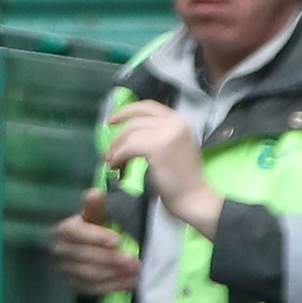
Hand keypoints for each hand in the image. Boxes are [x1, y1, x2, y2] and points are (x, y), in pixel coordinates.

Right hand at [48, 190, 140, 296]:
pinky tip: (129, 283)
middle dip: (110, 259)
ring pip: (88, 275)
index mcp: (63, 229)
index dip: (96, 237)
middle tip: (134, 261)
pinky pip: (91, 289)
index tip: (118, 240)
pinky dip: (111, 287)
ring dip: (113, 274)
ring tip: (135, 272)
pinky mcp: (72, 283)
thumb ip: (94, 206)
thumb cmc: (90, 224)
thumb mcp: (92, 212)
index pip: (77, 233)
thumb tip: (95, 193)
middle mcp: (59, 250)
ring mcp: (64, 268)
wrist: (80, 244)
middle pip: (84, 257)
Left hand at [100, 100, 221, 233]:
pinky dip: (118, 157)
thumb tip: (126, 133)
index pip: (148, 106)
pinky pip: (128, 147)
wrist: (193, 196)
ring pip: (130, 133)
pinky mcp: (158, 146)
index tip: (112, 121)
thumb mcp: (172, 147)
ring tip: (112, 163)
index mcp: (179, 120)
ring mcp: (167, 132)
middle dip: (117, 135)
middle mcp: (175, 122)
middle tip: (107, 150)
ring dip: (116, 149)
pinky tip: (116, 167)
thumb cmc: (180, 178)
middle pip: (135, 119)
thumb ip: (156, 135)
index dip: (127, 111)